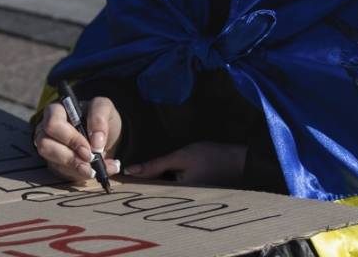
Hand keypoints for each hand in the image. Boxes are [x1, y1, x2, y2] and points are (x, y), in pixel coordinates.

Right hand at [34, 96, 122, 181]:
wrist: (103, 138)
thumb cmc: (99, 119)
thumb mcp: (105, 109)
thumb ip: (99, 118)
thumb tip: (96, 142)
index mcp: (56, 111)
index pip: (53, 124)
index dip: (70, 138)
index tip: (89, 147)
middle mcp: (46, 130)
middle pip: (45, 145)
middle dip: (70, 156)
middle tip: (90, 159)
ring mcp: (49, 148)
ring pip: (52, 162)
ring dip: (73, 168)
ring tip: (92, 169)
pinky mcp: (55, 164)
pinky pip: (61, 173)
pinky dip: (80, 175)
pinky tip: (95, 171)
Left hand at [124, 142, 245, 186]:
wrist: (239, 160)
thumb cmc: (211, 157)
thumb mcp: (181, 157)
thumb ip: (156, 165)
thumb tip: (131, 171)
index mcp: (175, 195)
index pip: (147, 191)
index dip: (133, 184)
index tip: (118, 178)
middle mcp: (180, 200)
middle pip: (154, 193)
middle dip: (143, 184)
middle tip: (127, 174)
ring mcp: (185, 196)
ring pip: (163, 189)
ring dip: (154, 182)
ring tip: (139, 173)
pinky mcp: (190, 190)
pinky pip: (172, 186)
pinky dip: (165, 180)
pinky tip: (160, 173)